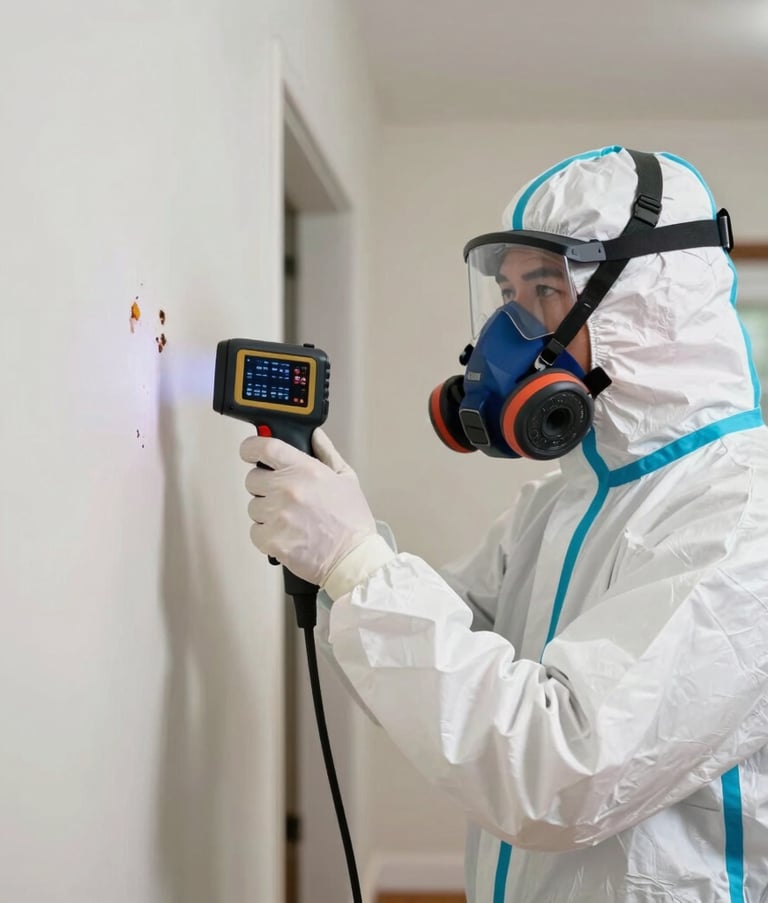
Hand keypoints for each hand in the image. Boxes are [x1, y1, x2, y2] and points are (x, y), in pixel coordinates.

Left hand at [240, 428, 376, 586]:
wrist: (354, 558)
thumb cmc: (352, 521)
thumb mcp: (346, 478)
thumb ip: (326, 452)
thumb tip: (313, 436)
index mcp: (306, 470)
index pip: (265, 447)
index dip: (251, 447)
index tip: (249, 452)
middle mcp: (288, 489)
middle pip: (252, 479)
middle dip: (264, 486)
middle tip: (284, 497)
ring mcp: (278, 515)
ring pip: (253, 507)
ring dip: (266, 512)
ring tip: (291, 520)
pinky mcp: (272, 540)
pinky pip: (255, 532)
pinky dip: (266, 535)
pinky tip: (286, 535)